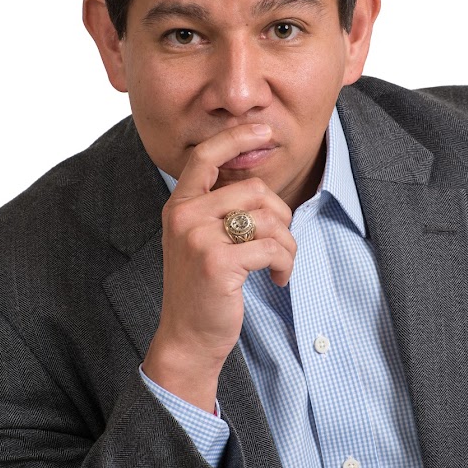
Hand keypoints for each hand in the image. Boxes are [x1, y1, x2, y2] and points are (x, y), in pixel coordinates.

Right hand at [142, 124, 295, 410]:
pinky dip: (285, 264)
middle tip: (281, 244)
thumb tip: (257, 180)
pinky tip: (278, 279)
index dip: (236, 138)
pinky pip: (272, 247)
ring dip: (287, 244)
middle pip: (255, 190)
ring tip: (280, 264)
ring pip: (269, 219)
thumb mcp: (201, 241)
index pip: (205, 156)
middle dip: (282, 216)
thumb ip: (218, 209)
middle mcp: (184, 216)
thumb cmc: (202, 288)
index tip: (263, 130)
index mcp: (179, 206)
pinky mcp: (217, 263)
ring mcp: (198, 239)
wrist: (188, 337)